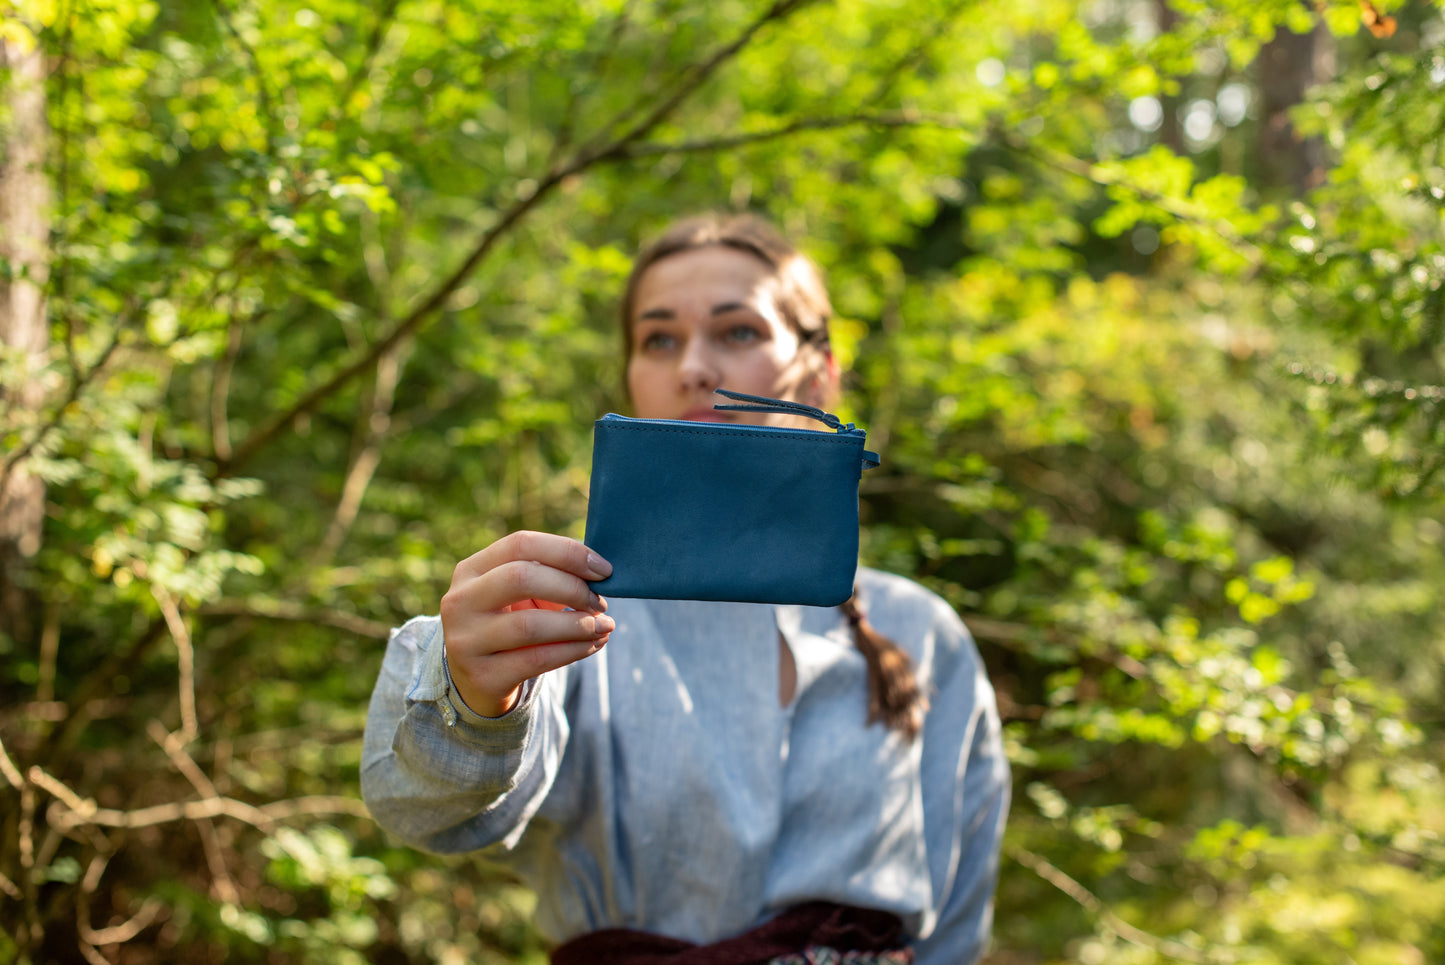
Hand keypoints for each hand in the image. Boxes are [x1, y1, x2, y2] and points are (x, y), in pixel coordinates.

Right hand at [440, 531, 613, 716]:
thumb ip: (549, 576)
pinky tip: (593, 644)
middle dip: (571, 587)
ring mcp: (466, 641)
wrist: (475, 681)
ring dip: (578, 624)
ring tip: (604, 626)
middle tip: (600, 602)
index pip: (521, 545)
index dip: (567, 553)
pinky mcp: (483, 676)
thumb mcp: (517, 595)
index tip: (603, 570)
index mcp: (471, 570)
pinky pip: (538, 659)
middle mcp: (460, 602)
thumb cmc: (508, 624)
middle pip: (521, 578)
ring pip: (530, 625)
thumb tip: (598, 575)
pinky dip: (574, 650)